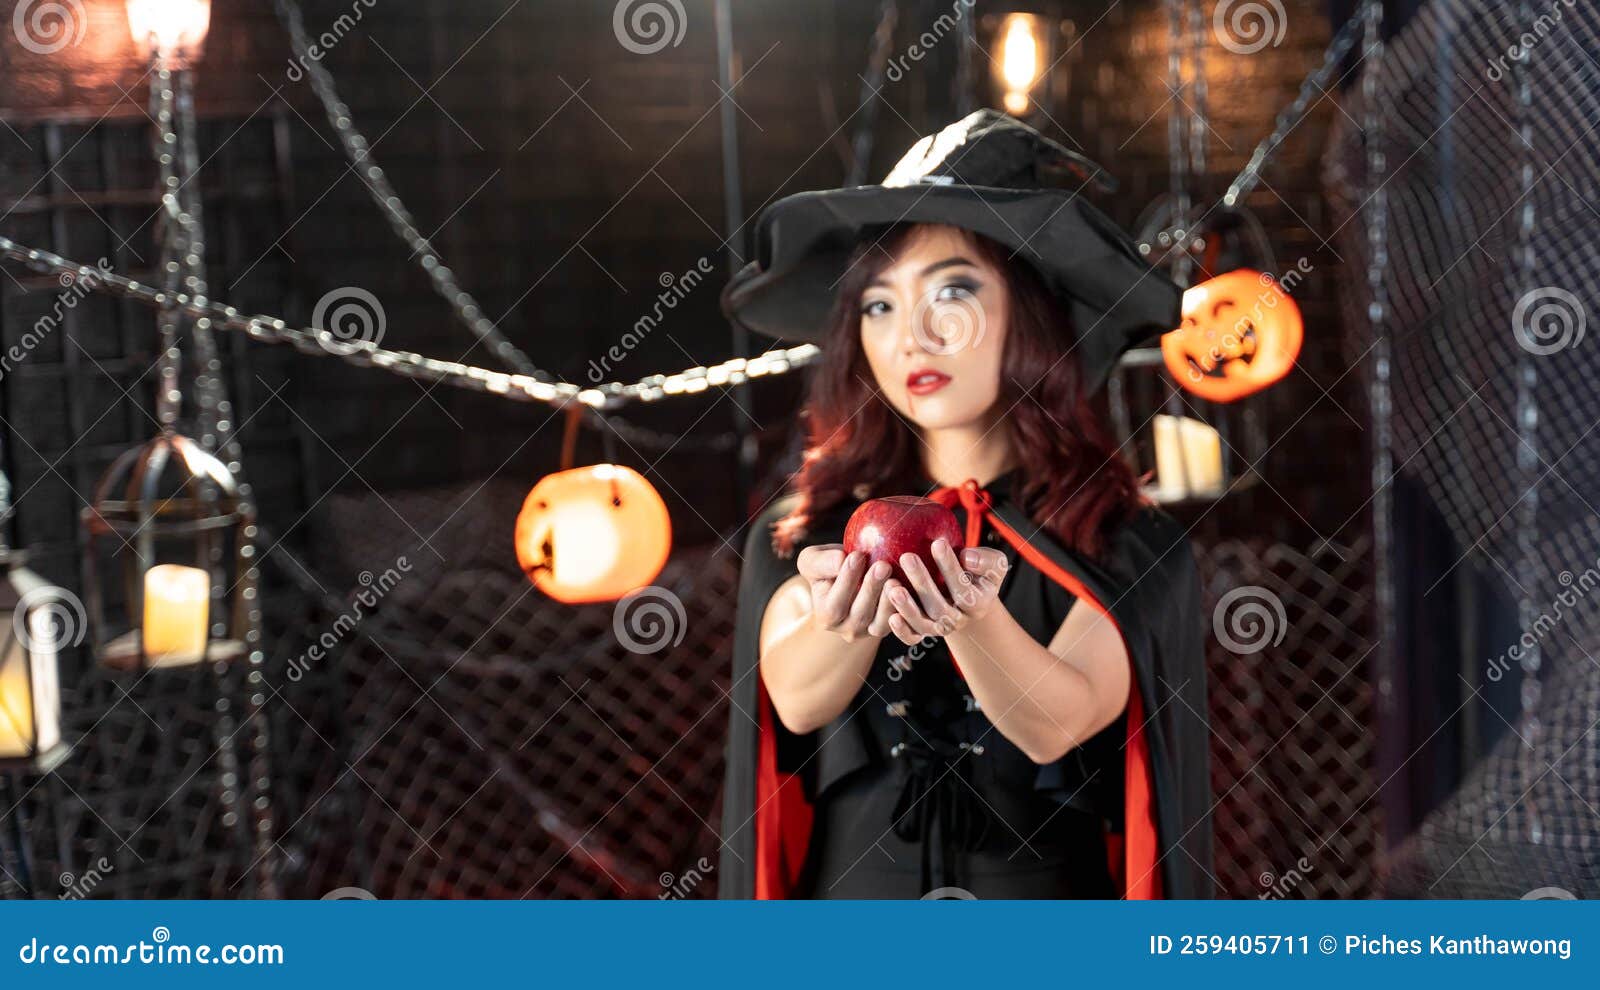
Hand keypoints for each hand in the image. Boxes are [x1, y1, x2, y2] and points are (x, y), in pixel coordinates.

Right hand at [796, 544, 896, 643]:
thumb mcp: (814, 561)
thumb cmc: (828, 567)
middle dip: (871, 589)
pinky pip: (898, 623)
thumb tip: (840, 560)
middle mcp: (847, 630)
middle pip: (859, 615)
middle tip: (882, 565)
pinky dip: (903, 608)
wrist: (850, 578)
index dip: (846, 580)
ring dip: (889, 601)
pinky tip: (909, 588)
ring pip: (880, 622)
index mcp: (827, 617)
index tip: (857, 555)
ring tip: (896, 578)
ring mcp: (870, 632)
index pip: (835, 603)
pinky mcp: (889, 627)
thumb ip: (821, 562)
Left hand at [883, 539, 1008, 644]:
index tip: (937, 543)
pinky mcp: (922, 632)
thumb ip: (987, 560)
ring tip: (892, 586)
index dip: (950, 567)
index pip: (964, 588)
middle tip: (907, 557)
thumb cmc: (977, 572)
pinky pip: (912, 637)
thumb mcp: (993, 564)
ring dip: (907, 607)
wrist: (967, 593)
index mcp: (978, 604)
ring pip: (923, 624)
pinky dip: (902, 630)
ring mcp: (939, 628)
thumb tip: (967, 558)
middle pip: (940, 608)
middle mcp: (958, 620)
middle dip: (922, 582)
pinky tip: (891, 616)